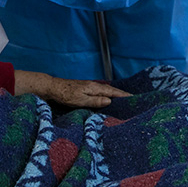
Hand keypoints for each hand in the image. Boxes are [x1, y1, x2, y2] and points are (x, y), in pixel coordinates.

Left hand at [15, 71, 129, 108]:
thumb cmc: (65, 95)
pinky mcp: (86, 89)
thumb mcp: (80, 100)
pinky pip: (101, 92)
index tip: (134, 98)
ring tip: (125, 100)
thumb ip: (95, 101)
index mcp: (94, 88)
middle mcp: (94, 86)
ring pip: (107, 91)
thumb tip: (110, 100)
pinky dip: (108, 95)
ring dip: (116, 95)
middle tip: (133, 100)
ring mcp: (90, 87)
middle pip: (112, 91)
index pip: (113, 92)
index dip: (124, 95)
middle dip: (123, 95)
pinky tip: (109, 99)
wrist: (52, 88)